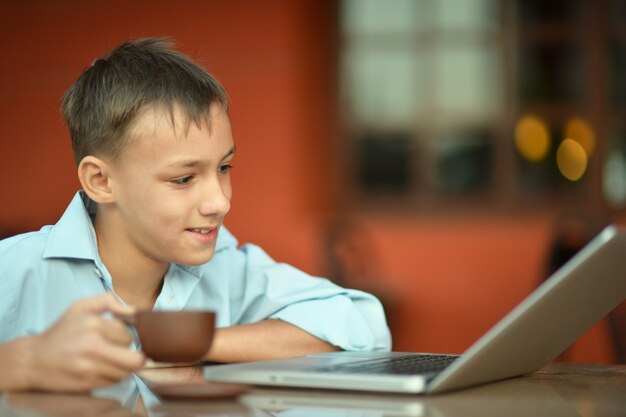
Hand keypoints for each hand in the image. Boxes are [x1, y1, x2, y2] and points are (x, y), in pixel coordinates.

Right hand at [24, 293, 144, 391]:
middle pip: (135, 360)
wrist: (33, 360)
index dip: (125, 337)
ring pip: (125, 373)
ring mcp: (90, 368)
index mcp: (94, 325)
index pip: (129, 336)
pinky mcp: (86, 384)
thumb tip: (133, 310)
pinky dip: (110, 377)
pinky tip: (99, 369)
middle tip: (123, 353)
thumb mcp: (80, 307)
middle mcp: (93, 347)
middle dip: (133, 357)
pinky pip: (112, 382)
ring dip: (122, 368)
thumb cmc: (60, 332)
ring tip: (108, 361)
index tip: (115, 338)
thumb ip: (108, 301)